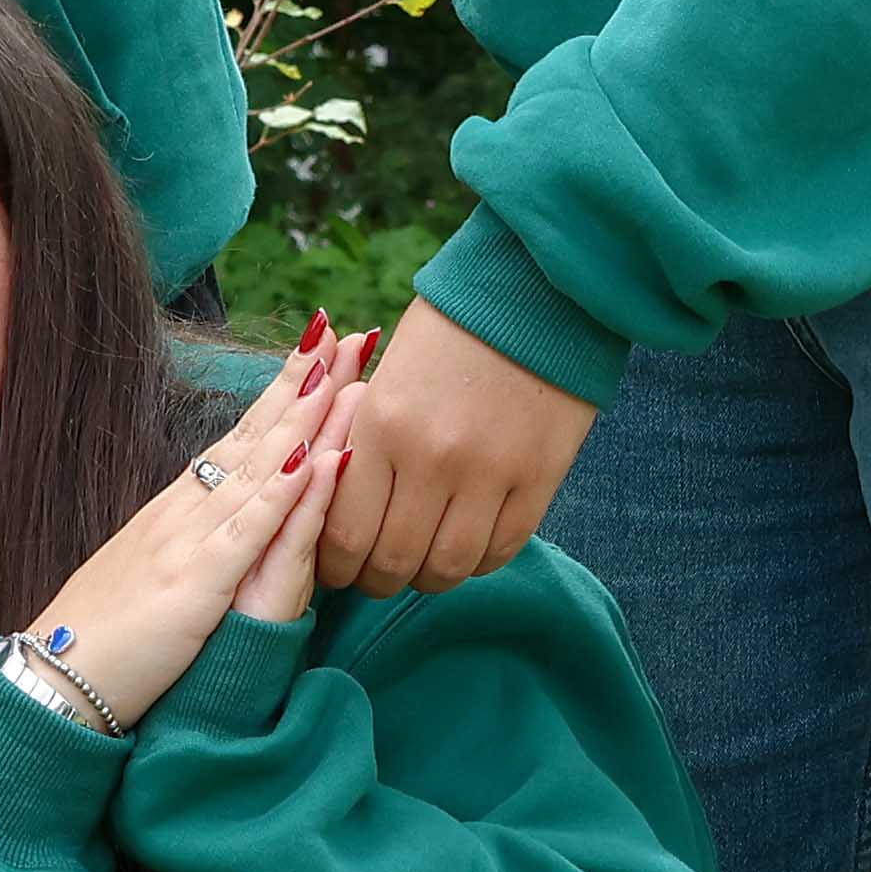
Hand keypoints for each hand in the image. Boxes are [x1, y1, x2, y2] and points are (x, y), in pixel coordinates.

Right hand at [0, 329, 360, 735]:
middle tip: (348, 332)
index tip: (320, 351)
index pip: (241, 436)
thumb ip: (189, 536)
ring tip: (339, 373)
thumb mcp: (153, 567)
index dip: (283, 393)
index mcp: (179, 507)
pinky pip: (246, 532)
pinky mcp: (196, 583)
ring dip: (302, 420)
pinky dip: (279, 494)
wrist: (56, 675)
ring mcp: (189, 541)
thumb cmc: (104, 631)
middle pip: (255, 434)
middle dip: (305, 384)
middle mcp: (185, 509)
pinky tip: (309, 460)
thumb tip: (219, 510)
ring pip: (256, 469)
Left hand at [315, 300, 597, 595]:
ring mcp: (490, 474)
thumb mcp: (387, 374)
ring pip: (446, 568)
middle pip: (393, 562)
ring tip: (420, 565)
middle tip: (375, 574)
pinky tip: (466, 545)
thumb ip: (361, 438)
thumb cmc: (451, 327)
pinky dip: (477, 562)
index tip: (336, 568)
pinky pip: (500, 551)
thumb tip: (331, 498)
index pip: (346, 532)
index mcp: (383, 426)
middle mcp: (431, 459)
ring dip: (427, 577)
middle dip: (376, 580)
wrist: (539, 291)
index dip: (336, 565)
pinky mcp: (538, 480)